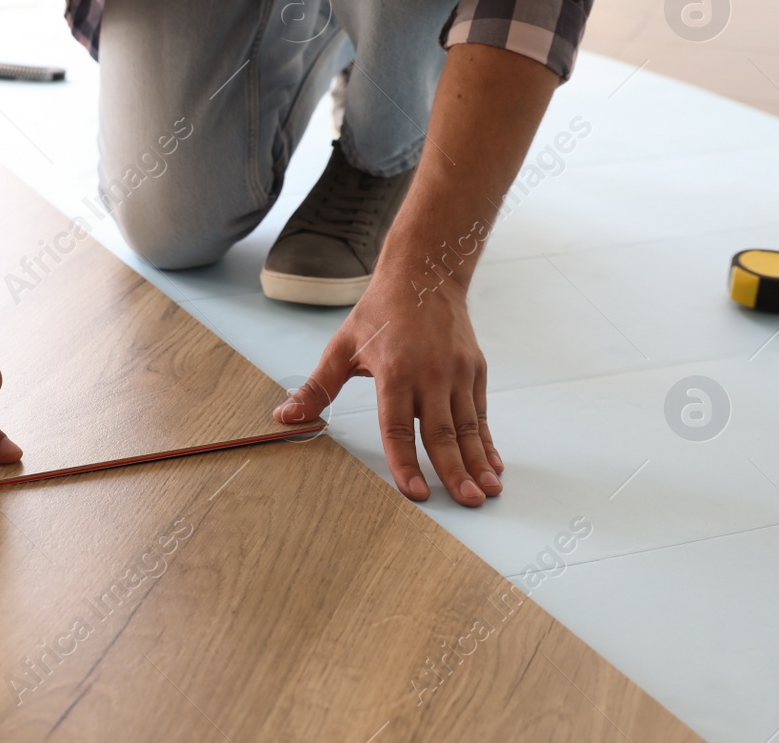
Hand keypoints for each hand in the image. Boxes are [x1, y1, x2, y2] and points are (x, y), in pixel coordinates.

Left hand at [272, 263, 502, 506]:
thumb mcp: (343, 346)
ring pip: (467, 427)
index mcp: (394, 371)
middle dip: (454, 472)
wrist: (424, 274)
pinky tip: (494, 465)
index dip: (405, 463)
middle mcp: (430, 374)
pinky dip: (488, 441)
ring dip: (478, 462)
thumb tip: (284, 418)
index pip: (397, 427)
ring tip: (487, 493)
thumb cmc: (380, 312)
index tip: (415, 493)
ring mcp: (457, 372)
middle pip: (441, 433)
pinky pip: (481, 413)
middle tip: (466, 503)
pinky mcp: (475, 369)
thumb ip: (317, 387)